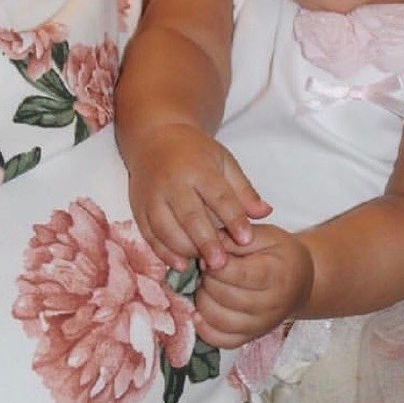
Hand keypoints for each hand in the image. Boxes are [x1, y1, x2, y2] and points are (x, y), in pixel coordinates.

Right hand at [126, 124, 270, 270]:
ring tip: (204, 264)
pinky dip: (163, 252)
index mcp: (198, 168)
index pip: (219, 196)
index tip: (246, 239)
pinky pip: (149, 234)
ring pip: (166, 228)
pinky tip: (180, 264)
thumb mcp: (224, 161)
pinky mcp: (137, 207)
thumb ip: (244, 190)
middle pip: (190, 216)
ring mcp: (152, 196)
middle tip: (221, 263)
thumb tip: (265, 212)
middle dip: (206, 241)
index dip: (233, 218)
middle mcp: (172, 182)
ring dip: (184, 250)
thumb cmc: (195, 152)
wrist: (154, 137)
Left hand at [194, 224, 313, 348]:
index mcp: (276, 275)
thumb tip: (210, 247)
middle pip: (225, 296)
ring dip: (203, 300)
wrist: (302, 283)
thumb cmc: (282, 255)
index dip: (215, 264)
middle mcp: (270, 305)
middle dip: (208, 279)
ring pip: (219, 320)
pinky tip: (199, 312)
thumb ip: (238, 238)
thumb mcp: (266, 236)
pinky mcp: (250, 337)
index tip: (211, 254)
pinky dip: (205, 328)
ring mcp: (261, 325)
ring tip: (206, 285)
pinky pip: (221, 341)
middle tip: (206, 268)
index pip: (237, 274)